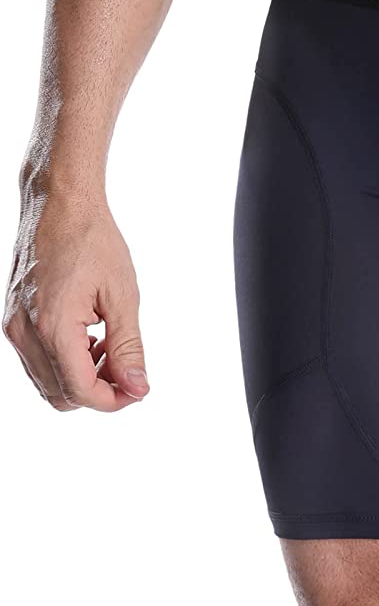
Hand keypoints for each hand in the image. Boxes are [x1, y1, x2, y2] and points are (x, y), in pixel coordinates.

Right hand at [3, 173, 148, 410]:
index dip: (113, 400)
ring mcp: (13, 328)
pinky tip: (89, 336)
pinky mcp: (12, 320)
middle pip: (60, 395)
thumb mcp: (123, 294)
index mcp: (54, 328)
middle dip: (98, 391)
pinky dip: (65, 361)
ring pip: (46, 382)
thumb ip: (129, 346)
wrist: (60, 205)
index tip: (139, 389)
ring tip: (109, 345)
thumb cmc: (94, 241)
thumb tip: (138, 388)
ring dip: (81, 377)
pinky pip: (37, 361)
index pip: (80, 391)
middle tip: (128, 368)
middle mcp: (25, 334)